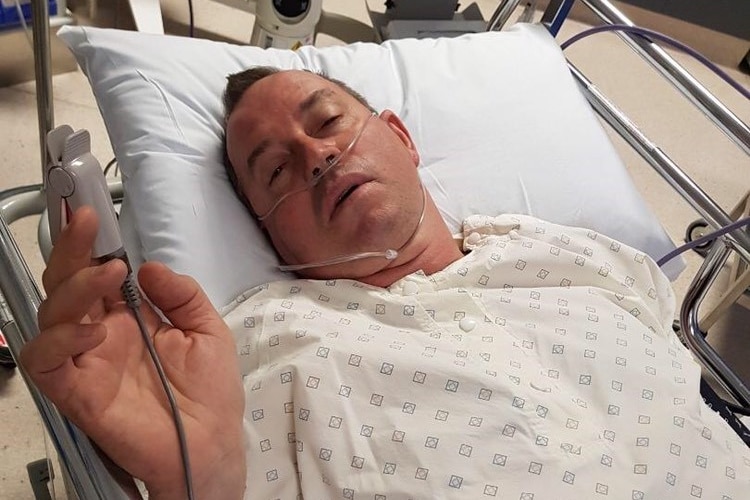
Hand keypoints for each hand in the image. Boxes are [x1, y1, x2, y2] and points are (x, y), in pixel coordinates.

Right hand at [20, 207, 245, 498]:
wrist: (212, 444)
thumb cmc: (211, 391)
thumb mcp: (207, 330)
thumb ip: (181, 295)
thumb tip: (148, 265)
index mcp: (128, 317)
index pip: (97, 272)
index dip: (89, 241)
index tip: (89, 208)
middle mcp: (100, 333)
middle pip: (67, 284)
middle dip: (72, 248)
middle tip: (86, 220)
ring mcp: (85, 360)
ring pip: (51, 314)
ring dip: (74, 287)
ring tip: (111, 272)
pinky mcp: (76, 391)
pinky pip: (46, 362)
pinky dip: (60, 340)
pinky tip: (93, 330)